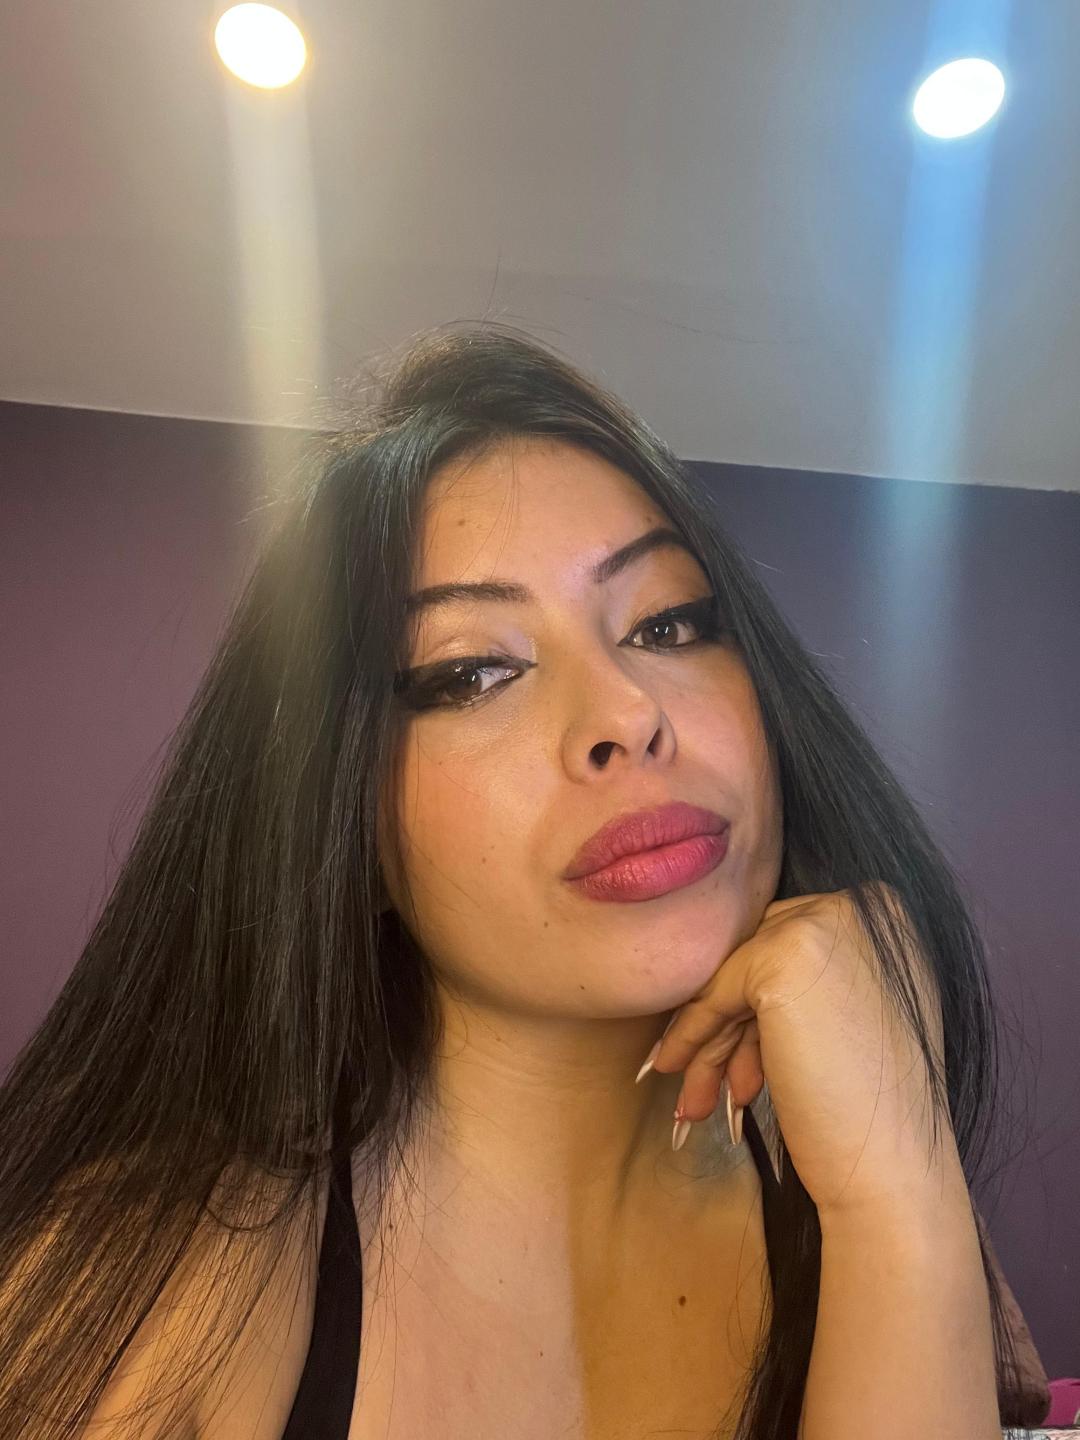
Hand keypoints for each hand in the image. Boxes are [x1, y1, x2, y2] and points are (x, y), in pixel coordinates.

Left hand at [639, 883, 955, 1219]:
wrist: (895, 1167)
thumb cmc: (874, 1106)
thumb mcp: (850, 1013)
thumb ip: (808, 978)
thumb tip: (732, 972)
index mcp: (884, 914)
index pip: (790, 939)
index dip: (754, 1000)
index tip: (729, 1047)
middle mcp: (859, 906)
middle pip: (759, 954)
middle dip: (728, 1022)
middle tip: (701, 1081)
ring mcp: (822, 925)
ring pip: (735, 976)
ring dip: (709, 1040)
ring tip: (693, 1098)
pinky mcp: (783, 958)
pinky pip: (715, 993)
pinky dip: (692, 1034)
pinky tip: (674, 1069)